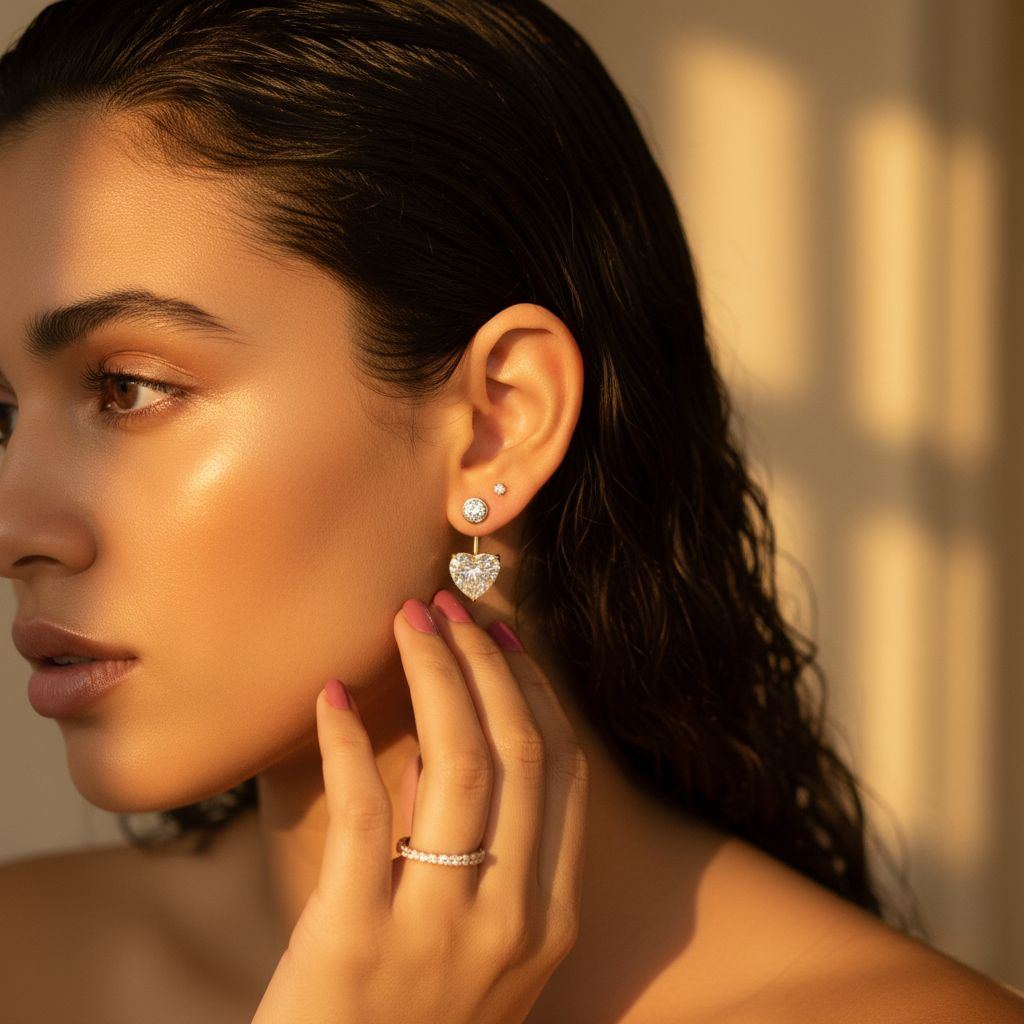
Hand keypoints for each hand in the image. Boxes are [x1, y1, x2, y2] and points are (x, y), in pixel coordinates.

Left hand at [251, 591, 589, 1023]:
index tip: (502, 634)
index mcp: (549, 918)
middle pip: (517, 750)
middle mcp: (512, 918)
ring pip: (458, 762)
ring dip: (435, 675)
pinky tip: (330, 695)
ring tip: (406, 621)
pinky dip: (347, 741)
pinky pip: (365, 810)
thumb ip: (492, 860)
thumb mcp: (486, 954)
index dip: (532, 687)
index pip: (560, 770)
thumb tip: (458, 741)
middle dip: (486, 661)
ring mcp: (439, 930)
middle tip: (449, 606)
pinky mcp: (356, 938)